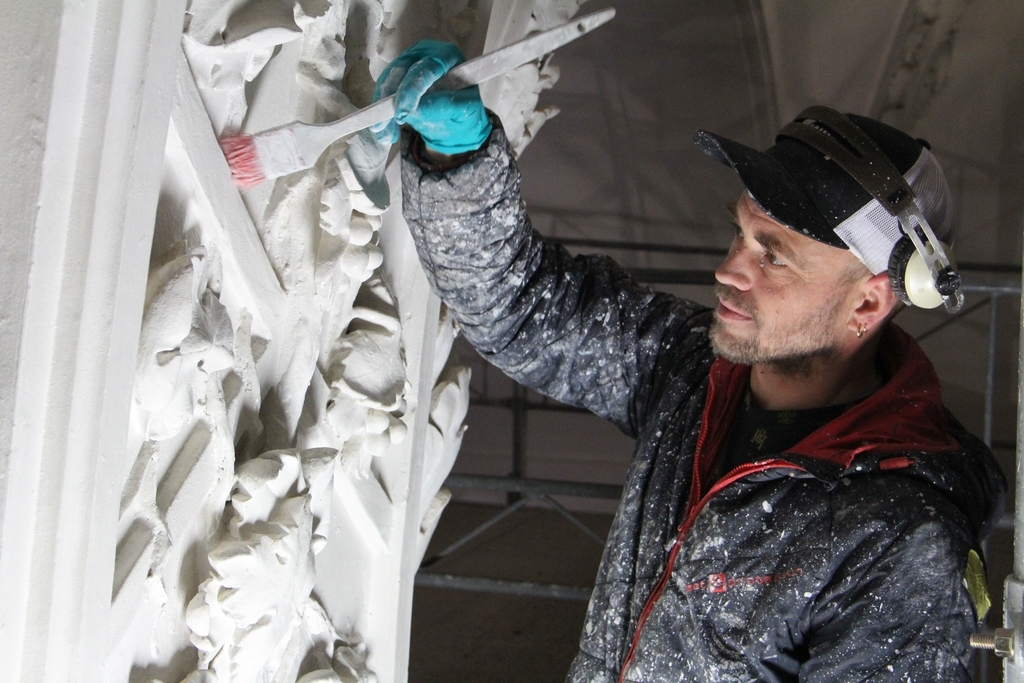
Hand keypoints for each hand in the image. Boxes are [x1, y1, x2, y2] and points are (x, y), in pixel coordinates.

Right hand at [372, 39, 491, 154]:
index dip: (412, 90)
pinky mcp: (396, 75)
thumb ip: (445, 107)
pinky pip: (383, 90)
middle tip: (385, 127)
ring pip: (388, 81)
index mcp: (447, 55)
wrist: (456, 117)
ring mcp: (408, 62)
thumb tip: (416, 110)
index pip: (427, 68)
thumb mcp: (464, 111)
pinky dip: (381, 111)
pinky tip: (384, 130)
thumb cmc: (465, 110)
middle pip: (401, 72)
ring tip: (385, 134)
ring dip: (382, 109)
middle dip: (392, 101)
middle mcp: (425, 54)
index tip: (403, 113)